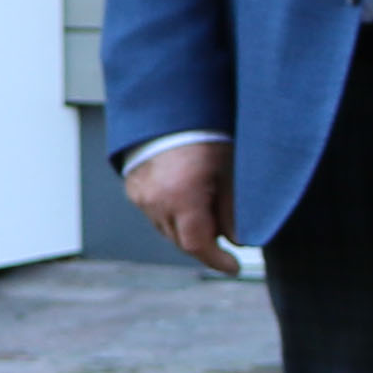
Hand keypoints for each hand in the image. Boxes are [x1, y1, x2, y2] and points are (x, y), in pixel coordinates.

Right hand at [123, 139, 238, 277]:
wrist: (171, 106)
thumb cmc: (204, 131)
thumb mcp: (229, 171)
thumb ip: (233, 210)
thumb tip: (239, 239)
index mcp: (180, 197)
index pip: (197, 245)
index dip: (217, 260)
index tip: (233, 266)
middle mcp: (155, 200)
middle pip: (181, 240)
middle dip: (205, 243)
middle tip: (226, 234)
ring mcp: (140, 195)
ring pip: (167, 229)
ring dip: (187, 229)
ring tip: (208, 210)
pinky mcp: (133, 187)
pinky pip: (155, 213)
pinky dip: (172, 214)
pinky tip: (188, 199)